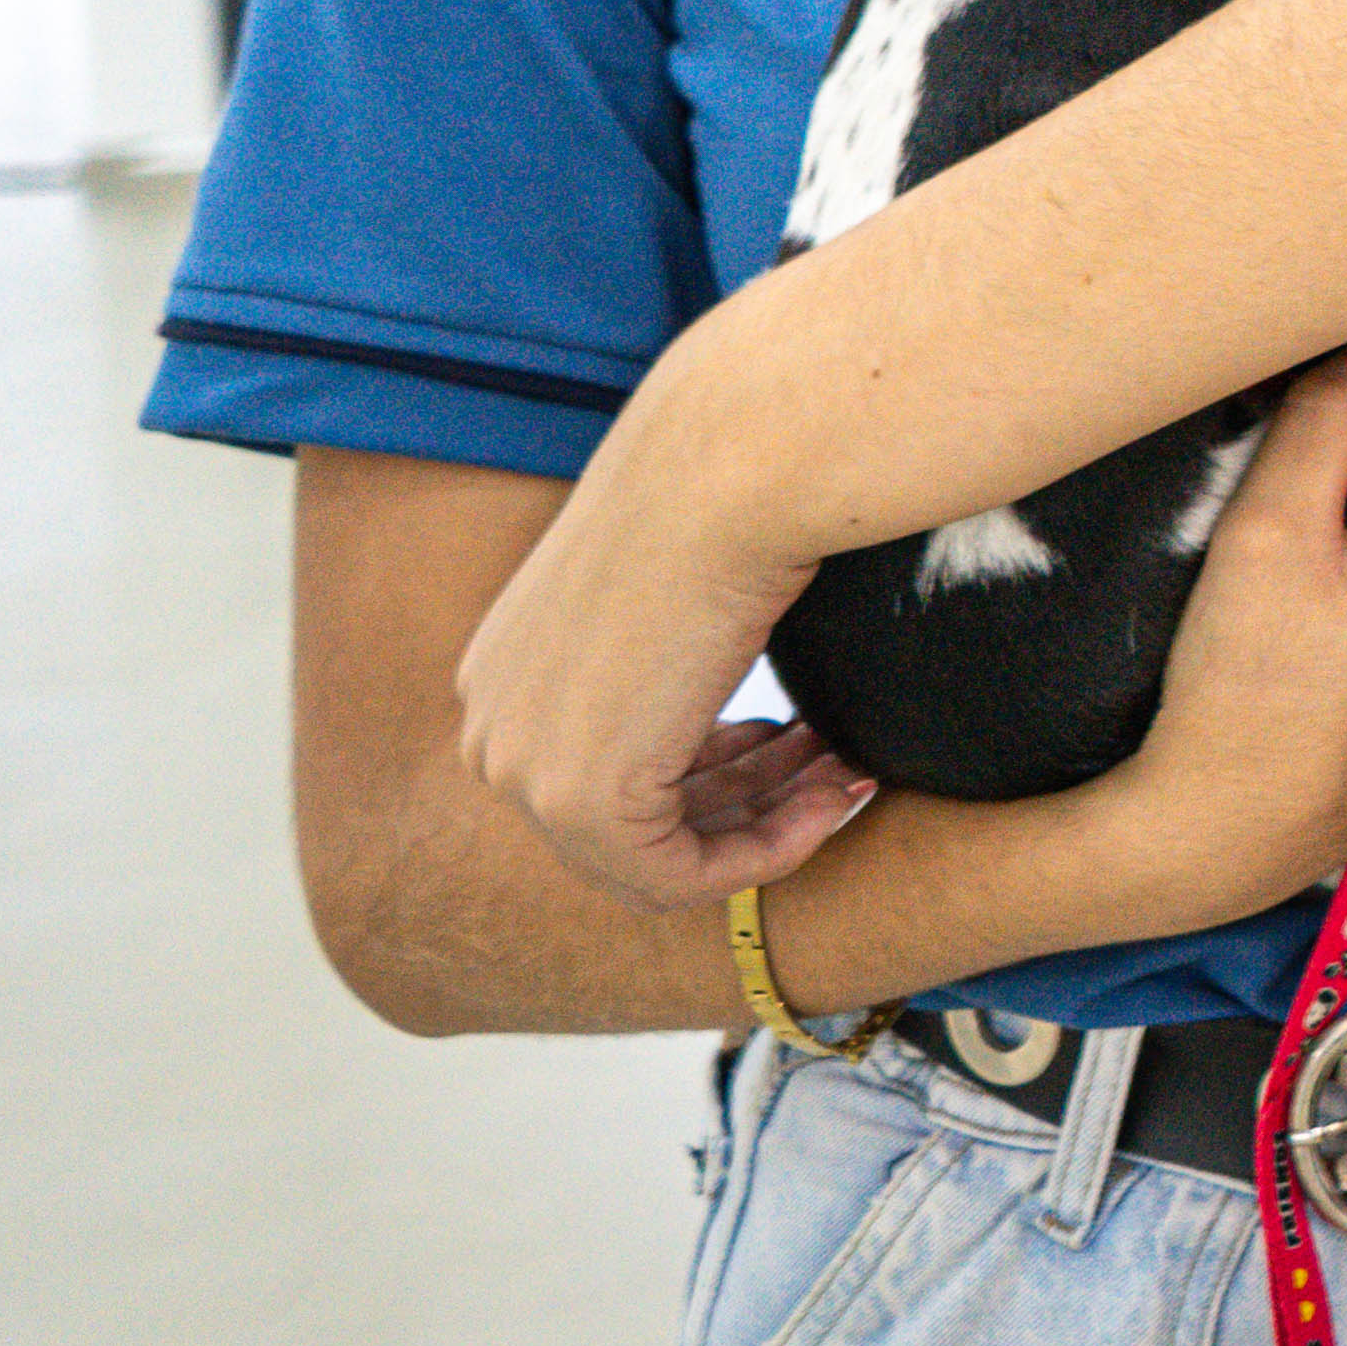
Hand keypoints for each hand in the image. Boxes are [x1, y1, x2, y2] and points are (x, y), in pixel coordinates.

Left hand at [457, 351, 851, 908]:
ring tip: (853, 771)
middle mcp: (493, 728)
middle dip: (748, 799)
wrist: (733, 467)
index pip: (607, 773)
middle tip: (841, 762)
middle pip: (631, 824)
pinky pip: (683, 878)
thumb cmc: (727, 495)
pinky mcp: (578, 801)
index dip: (716, 771)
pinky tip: (836, 792)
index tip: (801, 738)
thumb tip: (714, 696)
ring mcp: (524, 771)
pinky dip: (768, 852)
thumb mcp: (671, 583)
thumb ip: (665, 650)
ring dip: (772, 826)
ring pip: (658, 860)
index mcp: (504, 673)